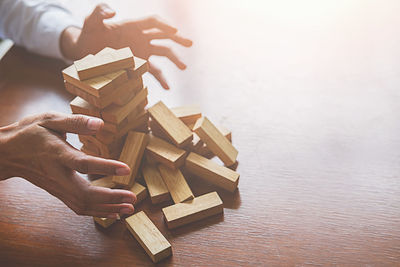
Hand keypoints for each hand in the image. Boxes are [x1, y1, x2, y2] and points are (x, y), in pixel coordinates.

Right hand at [0, 112, 135, 218]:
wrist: (7, 152)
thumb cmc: (30, 133)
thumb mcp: (49, 119)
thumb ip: (75, 122)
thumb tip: (100, 124)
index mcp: (57, 154)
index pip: (82, 164)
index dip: (105, 167)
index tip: (127, 169)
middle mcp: (57, 174)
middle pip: (84, 194)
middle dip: (111, 199)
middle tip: (133, 198)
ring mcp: (57, 187)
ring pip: (82, 205)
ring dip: (107, 208)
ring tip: (129, 207)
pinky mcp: (58, 192)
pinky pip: (78, 207)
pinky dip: (97, 212)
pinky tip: (113, 211)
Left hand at [61, 3, 191, 89]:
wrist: (84, 49)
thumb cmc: (89, 33)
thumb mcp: (90, 21)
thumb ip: (99, 12)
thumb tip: (113, 12)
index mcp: (133, 25)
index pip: (153, 22)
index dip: (164, 24)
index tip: (174, 30)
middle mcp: (141, 37)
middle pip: (164, 35)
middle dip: (178, 39)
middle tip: (190, 44)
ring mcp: (141, 51)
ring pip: (163, 52)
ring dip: (174, 59)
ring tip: (183, 67)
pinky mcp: (138, 64)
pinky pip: (153, 71)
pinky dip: (161, 79)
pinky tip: (167, 87)